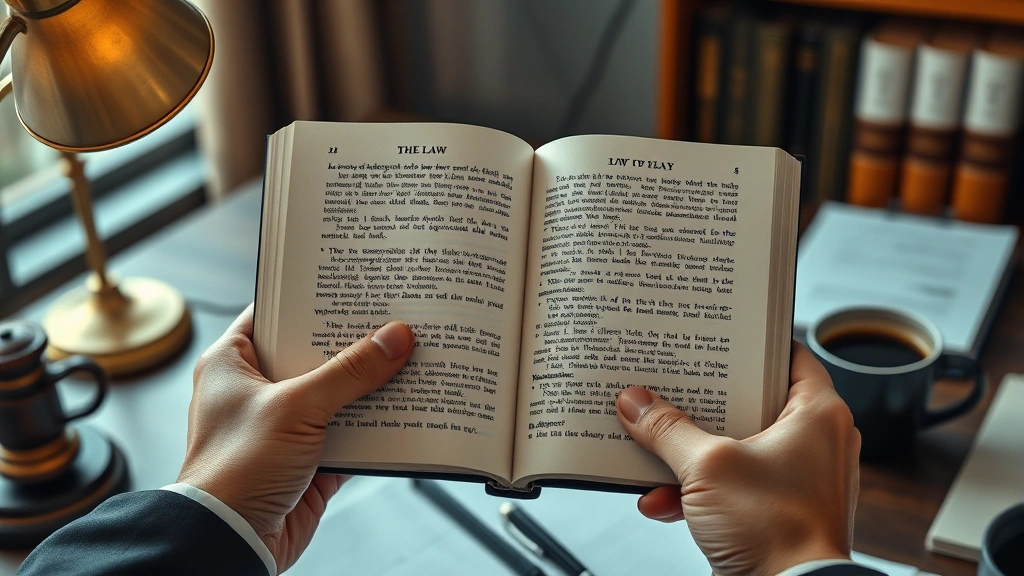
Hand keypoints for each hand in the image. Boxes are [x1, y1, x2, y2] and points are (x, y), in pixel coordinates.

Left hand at [177, 305, 414, 571]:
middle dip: (353, 342)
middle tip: (391, 319)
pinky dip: (375, 426)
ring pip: (337, 393)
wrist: (231, 540)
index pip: (274, 314)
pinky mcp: (309, 458)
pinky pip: (350, 432)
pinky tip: (405, 410)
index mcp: (232, 363)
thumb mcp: (295, 407)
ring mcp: (284, 425)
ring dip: (369, 385)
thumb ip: (348, 371)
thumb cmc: (234, 471)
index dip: (311, 300)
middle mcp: (257, 391)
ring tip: (408, 358)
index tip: (351, 286)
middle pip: (314, 353)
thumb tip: (393, 339)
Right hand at [616, 343, 859, 575]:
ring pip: (738, 448)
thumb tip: (635, 403)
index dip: (754, 342)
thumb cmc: (775, 530)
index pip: (791, 355)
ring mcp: (799, 480)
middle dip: (704, 404)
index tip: (721, 334)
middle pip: (753, 402)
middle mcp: (816, 442)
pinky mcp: (778, 512)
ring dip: (692, 454)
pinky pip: (734, 487)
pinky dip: (700, 492)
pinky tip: (662, 501)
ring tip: (654, 448)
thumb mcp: (706, 467)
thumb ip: (667, 430)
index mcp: (818, 414)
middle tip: (674, 384)